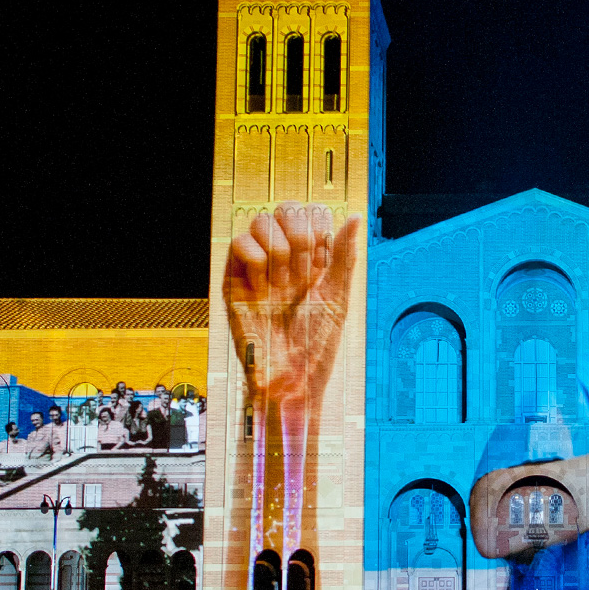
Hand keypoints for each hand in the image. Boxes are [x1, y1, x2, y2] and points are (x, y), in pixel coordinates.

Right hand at [224, 205, 361, 403]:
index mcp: (312, 259)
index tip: (323, 261)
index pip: (312, 213)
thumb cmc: (316, 346)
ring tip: (284, 284)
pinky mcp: (234, 280)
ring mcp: (258, 266)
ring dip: (279, 249)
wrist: (290, 380)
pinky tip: (264, 287)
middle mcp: (284, 258)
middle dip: (300, 236)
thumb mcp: (338, 297)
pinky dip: (255, 259)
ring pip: (260, 220)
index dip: (319, 227)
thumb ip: (344, 255)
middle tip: (304, 274)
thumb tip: (354, 217)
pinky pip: (238, 243)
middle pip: (285, 209)